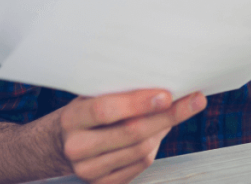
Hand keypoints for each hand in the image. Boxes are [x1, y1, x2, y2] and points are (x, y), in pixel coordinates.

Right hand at [56, 89, 206, 183]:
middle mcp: (77, 147)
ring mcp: (89, 170)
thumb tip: (163, 81)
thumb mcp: (90, 95)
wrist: (55, 145)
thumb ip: (119, 89)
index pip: (106, 110)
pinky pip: (141, 164)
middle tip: (195, 100)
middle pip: (132, 133)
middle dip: (168, 116)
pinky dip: (155, 145)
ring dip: (164, 129)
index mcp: (71, 119)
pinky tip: (159, 130)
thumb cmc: (83, 113)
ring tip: (177, 111)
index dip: (138, 103)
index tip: (167, 94)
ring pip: (141, 150)